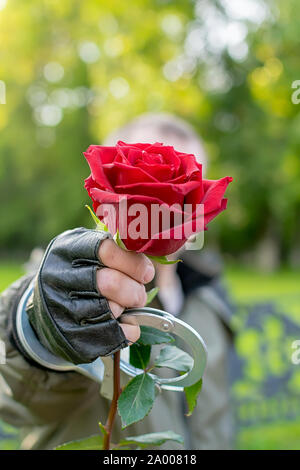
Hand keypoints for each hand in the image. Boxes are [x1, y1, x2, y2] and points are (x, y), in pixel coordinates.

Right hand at [25, 228, 154, 363]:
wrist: (46, 311)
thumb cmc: (78, 275)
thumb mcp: (87, 252)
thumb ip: (115, 251)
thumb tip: (148, 265)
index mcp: (67, 250)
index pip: (107, 250)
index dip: (134, 263)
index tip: (146, 273)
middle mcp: (59, 279)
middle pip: (110, 283)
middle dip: (134, 290)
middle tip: (139, 294)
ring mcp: (61, 310)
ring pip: (111, 310)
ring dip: (127, 309)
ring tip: (124, 306)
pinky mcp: (70, 338)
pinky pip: (114, 335)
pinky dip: (129, 330)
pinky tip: (125, 323)